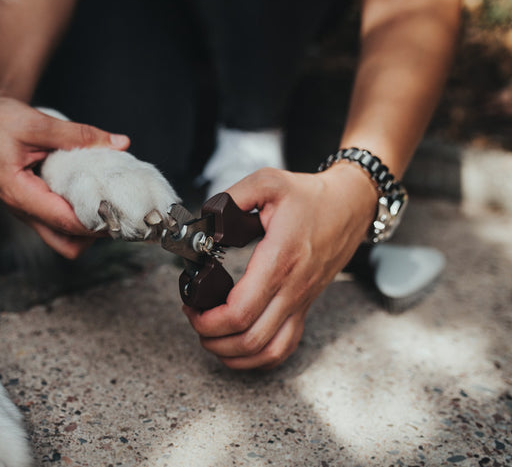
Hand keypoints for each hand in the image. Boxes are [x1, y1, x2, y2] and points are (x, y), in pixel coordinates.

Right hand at [0, 94, 129, 258]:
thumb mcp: (37, 123)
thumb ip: (78, 135)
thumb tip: (120, 143)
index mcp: (18, 193)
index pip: (64, 221)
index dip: (96, 222)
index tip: (122, 212)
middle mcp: (22, 209)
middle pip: (65, 244)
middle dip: (94, 235)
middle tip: (117, 210)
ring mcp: (26, 210)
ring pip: (63, 236)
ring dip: (87, 226)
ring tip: (108, 201)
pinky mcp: (32, 204)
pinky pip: (58, 222)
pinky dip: (78, 214)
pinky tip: (93, 194)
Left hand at [184, 164, 377, 368]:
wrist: (350, 206)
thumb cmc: (310, 197)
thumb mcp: (268, 182)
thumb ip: (231, 197)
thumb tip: (205, 218)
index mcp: (279, 259)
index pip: (240, 310)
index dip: (208, 319)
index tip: (190, 305)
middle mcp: (292, 288)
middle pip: (249, 339)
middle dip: (211, 338)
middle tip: (195, 318)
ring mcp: (300, 302)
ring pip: (267, 352)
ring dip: (232, 353)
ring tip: (210, 335)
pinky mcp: (303, 307)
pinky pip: (284, 348)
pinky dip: (257, 358)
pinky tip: (238, 346)